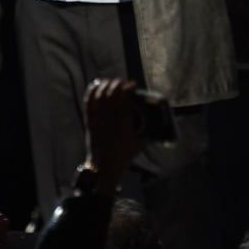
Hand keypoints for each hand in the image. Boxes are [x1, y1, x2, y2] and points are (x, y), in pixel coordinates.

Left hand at [82, 78, 142, 193]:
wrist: (104, 167)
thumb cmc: (126, 154)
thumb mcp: (141, 142)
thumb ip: (150, 128)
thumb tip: (160, 111)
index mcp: (123, 130)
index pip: (123, 104)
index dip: (127, 90)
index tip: (132, 84)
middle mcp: (109, 126)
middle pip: (110, 98)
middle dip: (117, 85)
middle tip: (123, 82)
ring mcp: (97, 124)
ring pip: (98, 98)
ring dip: (106, 86)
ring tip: (113, 81)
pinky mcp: (89, 123)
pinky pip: (89, 103)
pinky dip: (93, 91)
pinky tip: (98, 84)